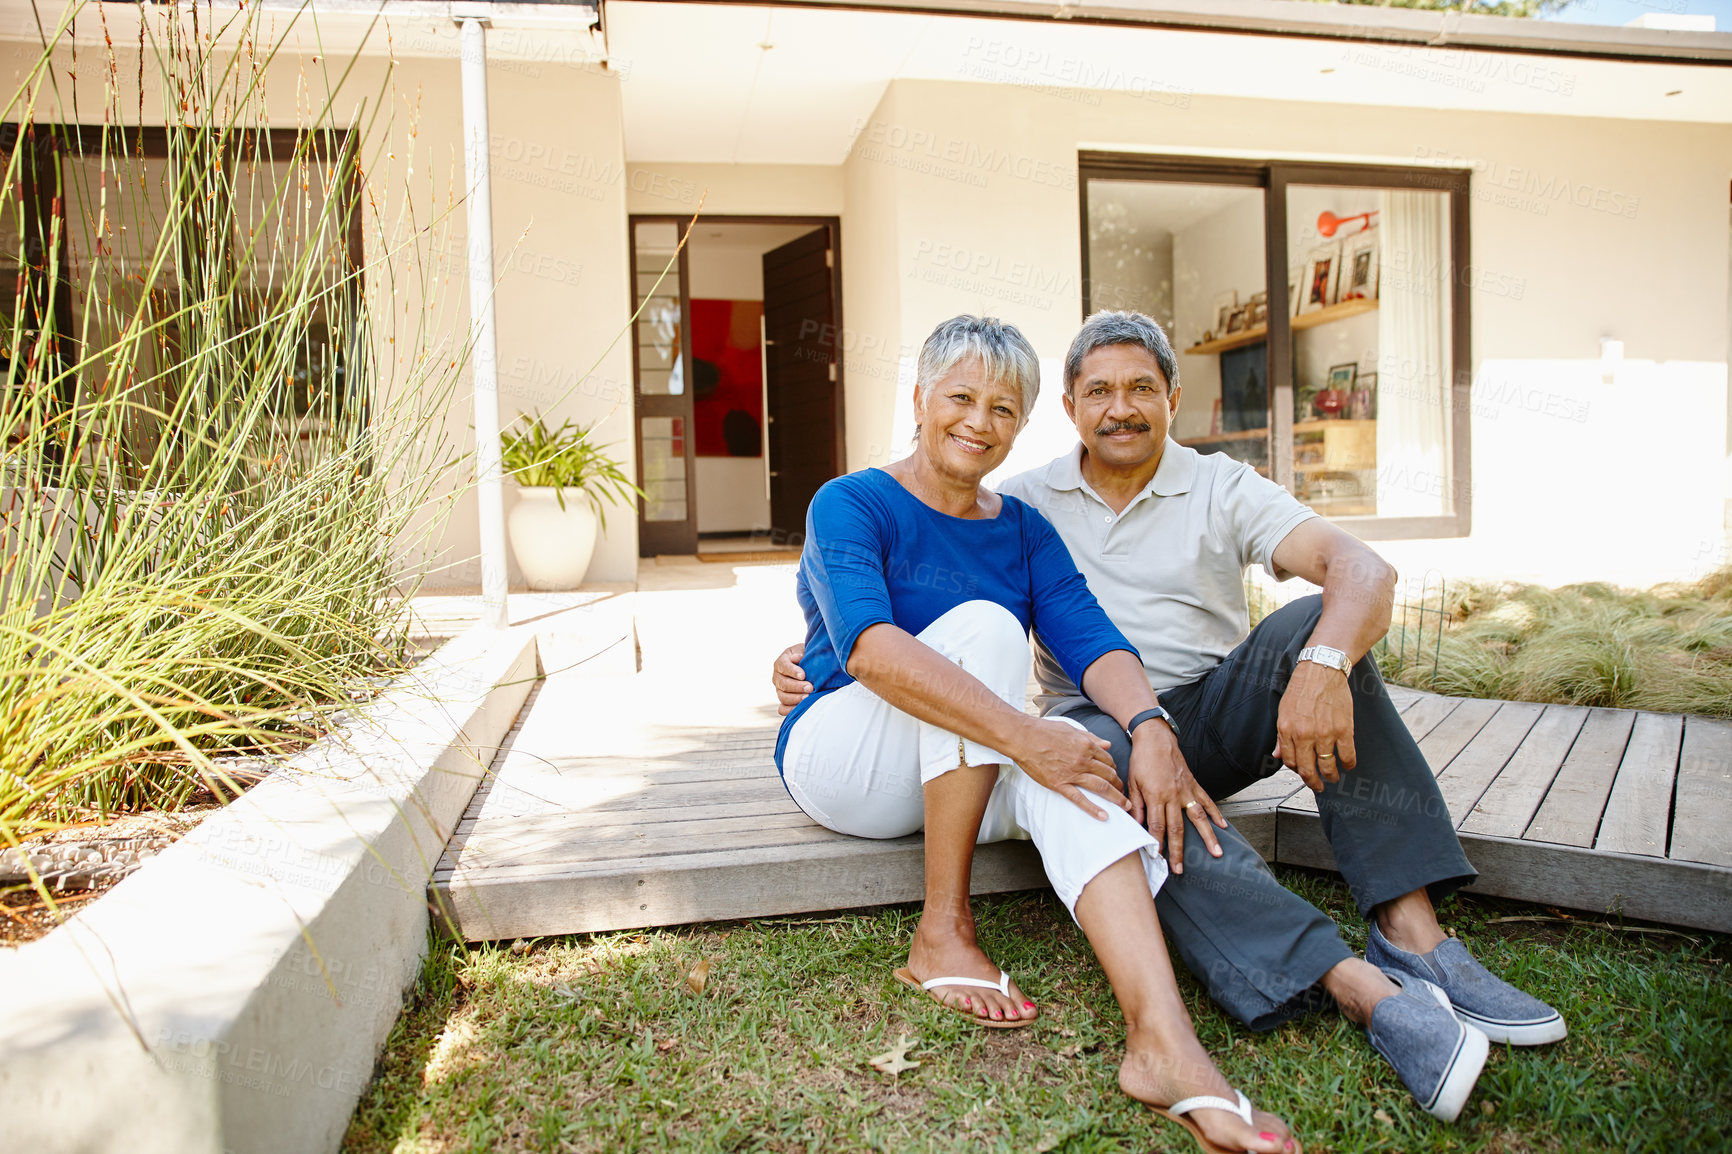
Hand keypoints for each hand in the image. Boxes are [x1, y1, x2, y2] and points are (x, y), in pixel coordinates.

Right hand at [772, 643, 808, 716]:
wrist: (809, 666)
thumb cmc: (807, 657)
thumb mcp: (804, 650)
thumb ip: (800, 652)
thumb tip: (797, 657)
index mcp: (781, 663)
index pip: (783, 666)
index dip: (792, 671)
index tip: (803, 675)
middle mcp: (777, 677)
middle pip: (783, 684)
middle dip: (797, 686)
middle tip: (810, 687)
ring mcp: (779, 690)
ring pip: (782, 697)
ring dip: (795, 699)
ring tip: (807, 698)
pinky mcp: (784, 700)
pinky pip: (782, 709)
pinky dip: (789, 710)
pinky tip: (800, 708)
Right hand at [1011, 717, 1129, 821]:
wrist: (1022, 737)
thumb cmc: (1044, 730)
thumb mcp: (1071, 729)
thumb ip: (1091, 737)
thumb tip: (1107, 745)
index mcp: (1086, 745)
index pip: (1108, 760)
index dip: (1114, 769)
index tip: (1115, 775)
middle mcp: (1083, 760)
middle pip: (1109, 775)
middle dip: (1119, 784)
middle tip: (1123, 792)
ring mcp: (1072, 773)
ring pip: (1100, 787)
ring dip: (1115, 797)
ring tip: (1124, 806)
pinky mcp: (1059, 784)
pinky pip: (1079, 799)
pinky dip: (1093, 809)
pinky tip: (1104, 816)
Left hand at [1126, 722, 1223, 872]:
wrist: (1155, 738)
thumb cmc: (1141, 760)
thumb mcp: (1132, 782)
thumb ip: (1135, 804)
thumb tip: (1135, 825)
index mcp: (1155, 795)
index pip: (1157, 825)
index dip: (1157, 843)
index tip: (1158, 858)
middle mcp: (1173, 795)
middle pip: (1177, 828)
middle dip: (1178, 850)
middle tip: (1180, 869)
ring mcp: (1186, 790)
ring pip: (1198, 818)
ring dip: (1207, 837)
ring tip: (1216, 853)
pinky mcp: (1193, 784)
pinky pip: (1206, 801)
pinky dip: (1215, 814)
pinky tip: (1222, 826)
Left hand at [1273, 660, 1357, 790]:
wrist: (1322, 670)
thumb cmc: (1302, 689)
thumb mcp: (1284, 711)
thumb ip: (1281, 736)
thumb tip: (1278, 757)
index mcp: (1287, 730)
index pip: (1291, 762)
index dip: (1298, 771)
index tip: (1304, 773)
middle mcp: (1304, 734)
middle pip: (1308, 770)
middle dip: (1313, 783)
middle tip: (1318, 786)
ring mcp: (1325, 733)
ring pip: (1328, 766)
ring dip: (1331, 776)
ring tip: (1333, 777)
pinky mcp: (1344, 729)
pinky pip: (1347, 756)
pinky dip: (1349, 764)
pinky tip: (1348, 765)